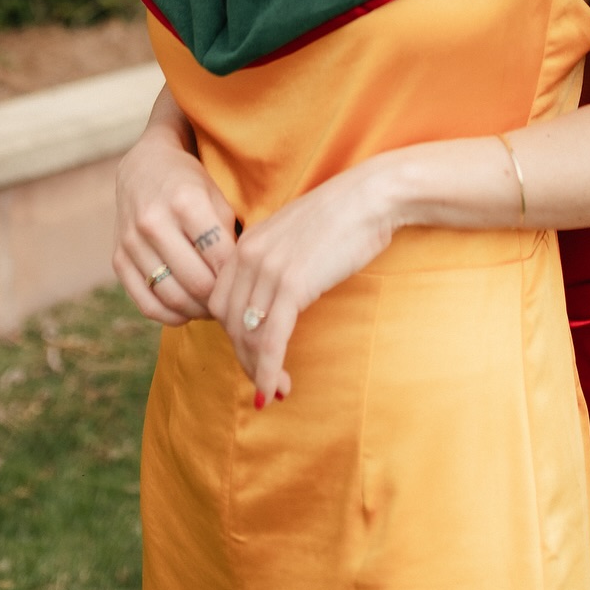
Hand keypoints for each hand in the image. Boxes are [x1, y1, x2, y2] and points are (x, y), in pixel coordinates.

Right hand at [114, 103, 237, 327]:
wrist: (144, 167)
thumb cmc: (190, 183)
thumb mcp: (217, 195)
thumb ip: (230, 233)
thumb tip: (243, 277)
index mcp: (185, 201)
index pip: (220, 257)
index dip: (239, 276)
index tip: (249, 282)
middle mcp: (154, 222)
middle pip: (197, 282)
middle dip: (221, 298)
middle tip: (235, 301)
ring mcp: (132, 243)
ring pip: (172, 297)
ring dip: (199, 311)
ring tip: (214, 307)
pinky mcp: (118, 259)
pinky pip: (146, 303)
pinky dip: (171, 315)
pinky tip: (188, 310)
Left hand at [206, 160, 398, 405]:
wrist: (370, 198)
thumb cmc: (342, 218)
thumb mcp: (295, 238)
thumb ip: (275, 263)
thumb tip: (272, 300)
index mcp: (246, 243)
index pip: (220, 301)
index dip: (232, 334)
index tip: (251, 354)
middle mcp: (248, 255)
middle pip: (229, 322)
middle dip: (244, 356)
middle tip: (264, 379)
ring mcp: (267, 270)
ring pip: (247, 335)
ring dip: (258, 370)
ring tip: (274, 391)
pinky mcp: (291, 285)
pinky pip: (270, 339)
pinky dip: (269, 369)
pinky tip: (275, 388)